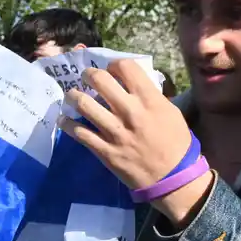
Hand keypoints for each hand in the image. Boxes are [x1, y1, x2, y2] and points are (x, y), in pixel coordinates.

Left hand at [59, 59, 214, 228]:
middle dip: (89, 74)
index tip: (111, 70)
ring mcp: (114, 131)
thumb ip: (150, 95)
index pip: (124, 67)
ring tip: (72, 96)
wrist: (172, 177)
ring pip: (83, 103)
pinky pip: (78, 132)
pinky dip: (67, 124)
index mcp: (149, 99)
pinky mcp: (104, 150)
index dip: (114, 64)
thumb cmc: (175, 142)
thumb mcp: (170, 111)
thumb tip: (131, 84)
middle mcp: (129, 111)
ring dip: (73, 96)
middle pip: (99, 79)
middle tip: (87, 78)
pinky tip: (65, 120)